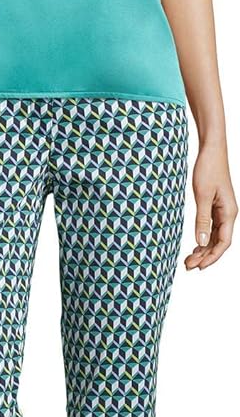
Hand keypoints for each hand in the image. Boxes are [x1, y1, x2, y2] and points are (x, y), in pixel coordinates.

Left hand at [184, 140, 237, 269]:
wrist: (211, 150)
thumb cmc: (208, 168)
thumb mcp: (202, 195)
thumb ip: (202, 219)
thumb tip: (201, 242)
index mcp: (229, 213)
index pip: (224, 243)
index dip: (212, 257)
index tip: (198, 267)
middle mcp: (228, 214)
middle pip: (219, 243)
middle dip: (205, 257)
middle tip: (187, 266)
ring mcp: (223, 211)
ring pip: (215, 237)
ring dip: (203, 250)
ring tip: (188, 260)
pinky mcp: (216, 207)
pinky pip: (212, 229)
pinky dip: (204, 239)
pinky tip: (195, 246)